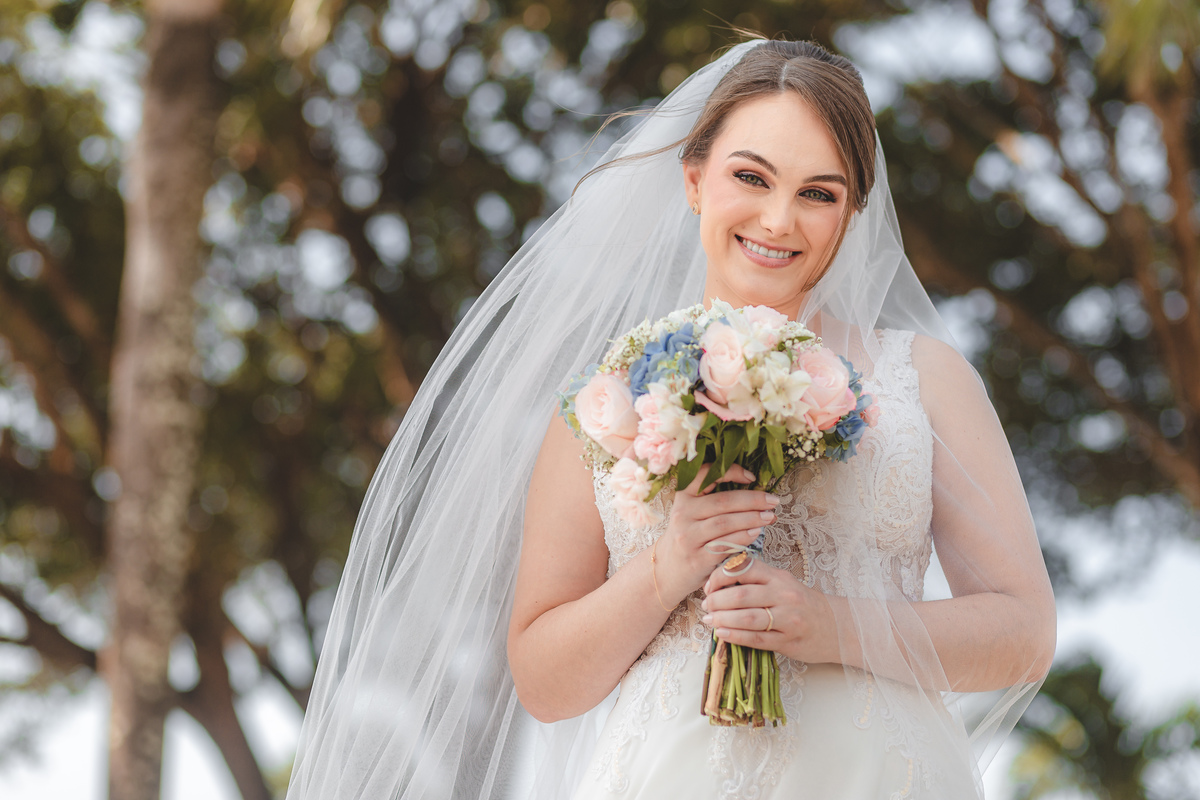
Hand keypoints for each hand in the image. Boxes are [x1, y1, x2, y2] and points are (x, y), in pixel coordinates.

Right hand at [653, 464, 779, 604]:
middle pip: (723, 501)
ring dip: (751, 519)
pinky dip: (743, 537)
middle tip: (773, 501)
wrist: (668, 569)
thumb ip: (714, 499)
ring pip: (725, 523)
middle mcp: (683, 514)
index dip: (731, 472)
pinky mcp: (696, 558)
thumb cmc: (689, 535)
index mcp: (683, 496)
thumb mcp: (692, 512)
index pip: (705, 475)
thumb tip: (754, 488)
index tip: (752, 477)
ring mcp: (688, 537)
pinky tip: (756, 533)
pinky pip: (724, 545)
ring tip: (770, 517)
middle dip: (752, 500)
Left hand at [700, 557, 837, 664]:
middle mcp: (784, 595)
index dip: (720, 576)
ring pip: (747, 618)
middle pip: (741, 595)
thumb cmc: (802, 603)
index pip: (744, 568)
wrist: (837, 626)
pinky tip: (722, 634)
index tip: (708, 585)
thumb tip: (719, 583)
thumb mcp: (782, 583)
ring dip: (722, 619)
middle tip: (705, 605)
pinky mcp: (789, 641)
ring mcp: (788, 619)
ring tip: (709, 620)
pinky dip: (735, 636)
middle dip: (716, 601)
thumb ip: (757, 580)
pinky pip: (756, 639)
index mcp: (779, 577)